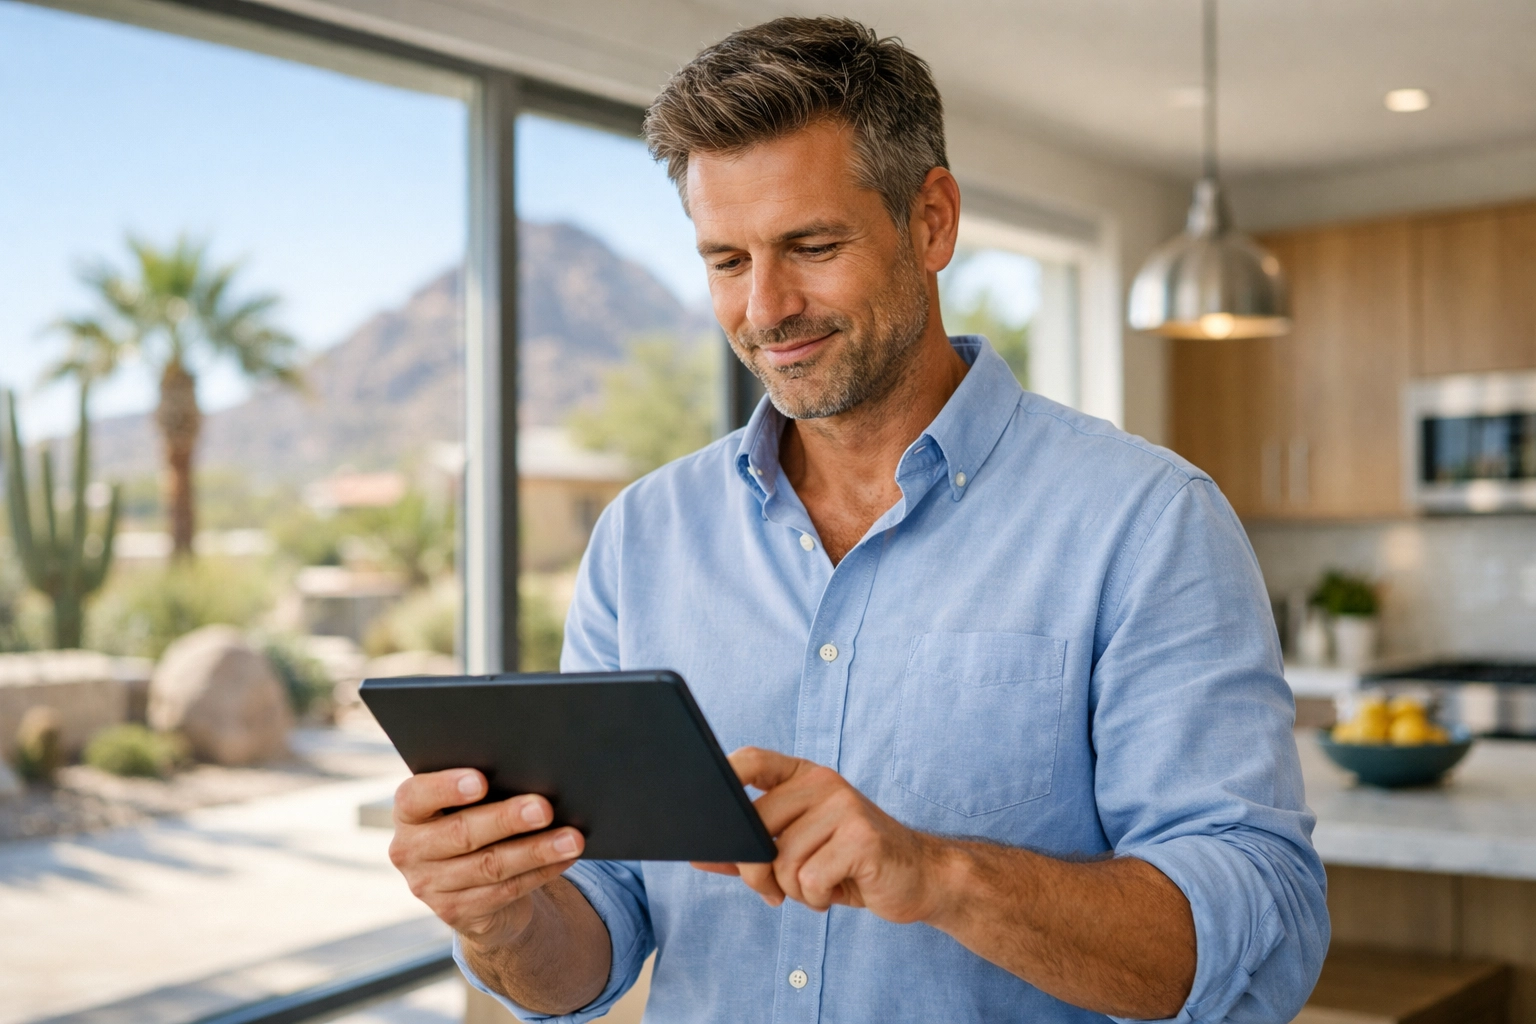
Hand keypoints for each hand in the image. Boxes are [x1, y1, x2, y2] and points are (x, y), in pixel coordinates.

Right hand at [388, 769, 585, 950]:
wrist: (470, 884)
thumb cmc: (474, 821)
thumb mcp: (465, 805)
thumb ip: (483, 790)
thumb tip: (531, 774)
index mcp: (408, 812)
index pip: (416, 796)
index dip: (447, 788)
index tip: (481, 780)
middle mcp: (410, 851)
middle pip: (462, 833)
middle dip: (507, 819)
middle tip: (544, 808)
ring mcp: (430, 887)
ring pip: (490, 866)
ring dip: (536, 851)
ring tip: (571, 838)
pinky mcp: (457, 913)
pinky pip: (506, 891)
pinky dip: (541, 872)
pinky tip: (565, 858)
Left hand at [695, 747, 950, 924]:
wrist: (920, 877)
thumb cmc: (851, 864)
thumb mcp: (798, 854)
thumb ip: (750, 851)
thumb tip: (699, 854)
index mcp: (805, 777)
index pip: (753, 759)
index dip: (723, 775)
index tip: (702, 804)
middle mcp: (824, 783)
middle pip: (756, 825)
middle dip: (757, 871)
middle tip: (777, 890)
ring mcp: (845, 807)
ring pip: (782, 860)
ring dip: (795, 890)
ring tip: (820, 886)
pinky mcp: (862, 838)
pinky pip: (809, 879)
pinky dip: (816, 898)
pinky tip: (836, 892)